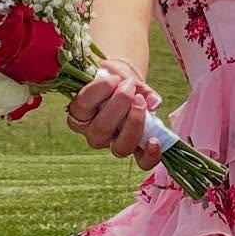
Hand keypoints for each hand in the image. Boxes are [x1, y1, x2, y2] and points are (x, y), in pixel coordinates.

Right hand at [64, 56, 165, 172]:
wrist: (123, 85)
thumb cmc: (115, 79)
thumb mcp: (118, 73)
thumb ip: (133, 83)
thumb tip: (152, 101)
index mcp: (79, 113)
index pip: (82, 105)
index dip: (100, 90)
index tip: (114, 78)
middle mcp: (92, 133)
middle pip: (102, 127)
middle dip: (119, 103)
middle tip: (129, 86)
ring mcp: (112, 144)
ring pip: (120, 147)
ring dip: (134, 123)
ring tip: (141, 102)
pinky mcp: (133, 149)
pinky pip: (142, 162)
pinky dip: (150, 154)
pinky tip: (155, 140)